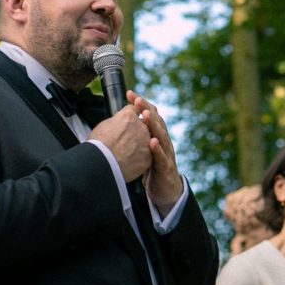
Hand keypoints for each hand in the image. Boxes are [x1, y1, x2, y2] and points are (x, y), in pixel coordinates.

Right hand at [90, 105, 151, 182]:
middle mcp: (141, 126)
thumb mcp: (103, 126)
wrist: (103, 163)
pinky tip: (129, 162)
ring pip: (146, 141)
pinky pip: (146, 156)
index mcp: (129, 116)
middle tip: (124, 140)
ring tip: (125, 153)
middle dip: (136, 131)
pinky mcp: (148, 156)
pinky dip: (139, 158)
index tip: (125, 123)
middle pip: (142, 125)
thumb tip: (117, 122)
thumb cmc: (98, 144)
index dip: (129, 117)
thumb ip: (115, 121)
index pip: (134, 110)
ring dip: (139, 145)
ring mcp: (147, 141)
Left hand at [126, 90, 183, 215]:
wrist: (166, 191)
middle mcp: (163, 142)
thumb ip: (135, 138)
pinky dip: (157, 149)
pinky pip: (162, 158)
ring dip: (153, 125)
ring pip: (161, 136)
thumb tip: (117, 124)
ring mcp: (166, 154)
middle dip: (146, 109)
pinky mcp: (166, 168)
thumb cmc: (152, 169)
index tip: (130, 94)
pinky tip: (152, 142)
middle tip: (137, 99)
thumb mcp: (142, 151)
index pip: (149, 116)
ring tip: (145, 114)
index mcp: (156, 136)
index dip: (141, 105)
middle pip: (156, 122)